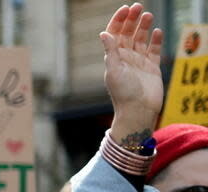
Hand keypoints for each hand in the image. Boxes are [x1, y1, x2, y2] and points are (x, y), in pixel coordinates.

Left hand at [100, 4, 163, 145]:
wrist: (138, 111)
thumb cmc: (123, 93)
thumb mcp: (114, 70)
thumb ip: (111, 51)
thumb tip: (104, 33)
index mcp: (114, 58)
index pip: (114, 34)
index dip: (118, 21)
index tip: (125, 9)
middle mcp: (125, 58)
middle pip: (128, 34)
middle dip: (132, 20)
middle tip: (139, 6)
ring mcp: (139, 62)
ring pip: (141, 39)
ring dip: (144, 27)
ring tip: (148, 15)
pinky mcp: (152, 67)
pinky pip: (154, 50)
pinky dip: (156, 40)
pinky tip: (157, 32)